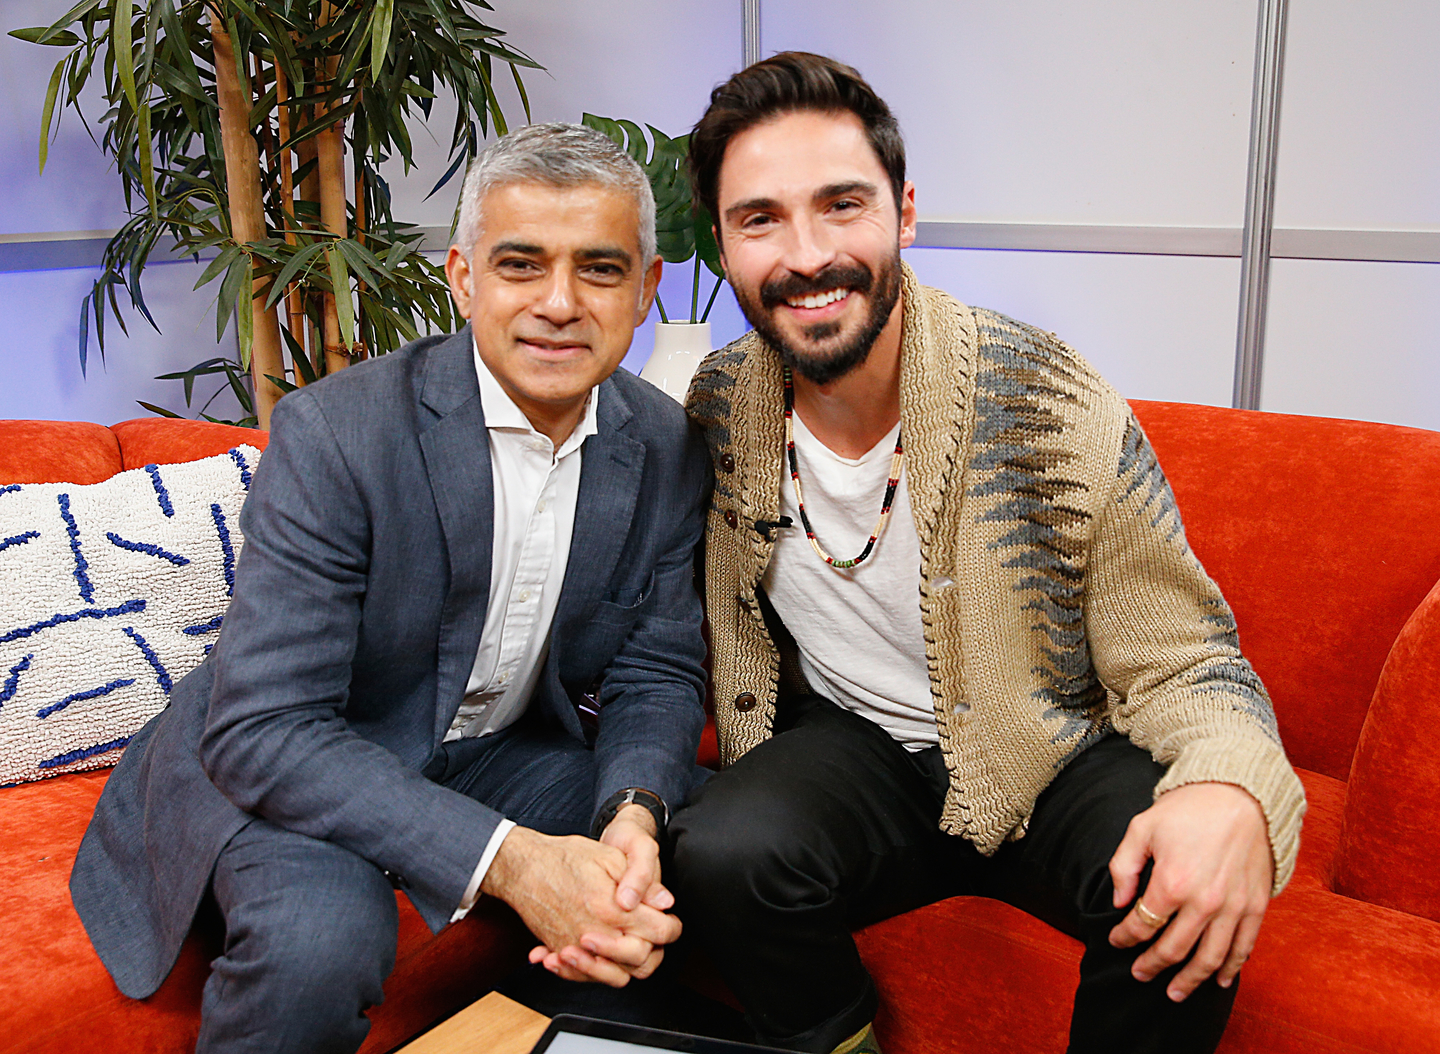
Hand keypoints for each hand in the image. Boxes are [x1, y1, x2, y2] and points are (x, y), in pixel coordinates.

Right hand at [532, 805, 677, 982]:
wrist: (523, 867)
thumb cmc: (564, 858)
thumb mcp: (609, 857)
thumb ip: (640, 882)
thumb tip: (665, 901)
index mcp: (613, 910)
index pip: (658, 933)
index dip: (671, 926)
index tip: (670, 920)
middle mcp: (595, 935)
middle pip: (641, 961)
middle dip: (653, 948)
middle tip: (653, 932)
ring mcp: (576, 947)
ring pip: (615, 976)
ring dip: (628, 965)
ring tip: (631, 946)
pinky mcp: (561, 951)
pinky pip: (585, 976)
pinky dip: (596, 972)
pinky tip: (601, 955)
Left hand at [1108, 782, 1272, 1001]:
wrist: (1240, 795)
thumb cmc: (1187, 809)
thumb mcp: (1141, 828)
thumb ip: (1123, 867)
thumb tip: (1119, 903)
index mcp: (1171, 883)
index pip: (1141, 924)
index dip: (1125, 937)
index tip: (1116, 940)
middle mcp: (1204, 902)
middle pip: (1173, 949)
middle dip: (1152, 965)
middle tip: (1140, 973)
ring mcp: (1233, 908)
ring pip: (1208, 958)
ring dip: (1189, 981)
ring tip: (1174, 993)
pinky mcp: (1256, 906)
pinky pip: (1243, 947)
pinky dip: (1230, 968)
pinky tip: (1218, 980)